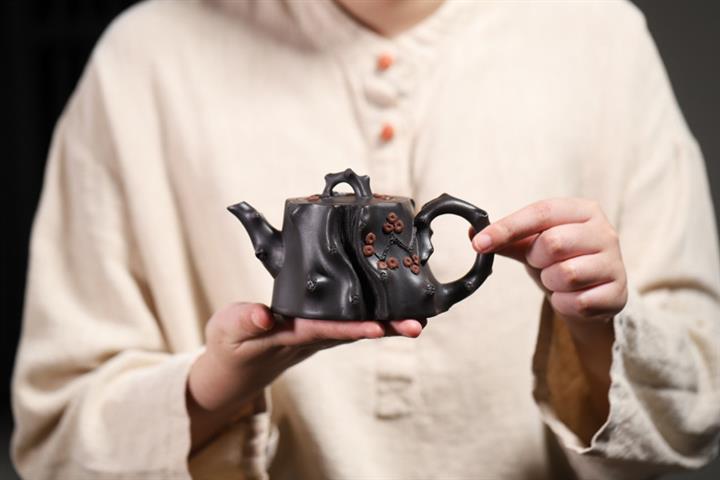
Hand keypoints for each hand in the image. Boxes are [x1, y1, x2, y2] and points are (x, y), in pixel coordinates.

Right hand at [187, 302, 423, 451]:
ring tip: (418, 319)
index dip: (350, 328)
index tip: (377, 327)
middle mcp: (310, 336)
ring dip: (387, 326)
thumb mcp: (227, 330)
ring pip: (356, 329)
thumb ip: (245, 322)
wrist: (237, 368)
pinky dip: (375, 319)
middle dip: (384, 329)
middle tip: (417, 326)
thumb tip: (264, 316)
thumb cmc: (230, 343)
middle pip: (352, 332)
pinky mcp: (321, 331)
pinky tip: (395, 313)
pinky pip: (351, 324)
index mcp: (288, 333)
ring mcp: (318, 336)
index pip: (324, 329)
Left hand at [469, 198, 625, 421]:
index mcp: (583, 210)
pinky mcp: (618, 294)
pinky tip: (570, 297)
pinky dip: (563, 303)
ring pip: (566, 274)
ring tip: (557, 280)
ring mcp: (615, 263)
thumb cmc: (559, 261)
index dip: (507, 227)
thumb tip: (472, 231)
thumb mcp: (532, 244)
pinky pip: (577, 301)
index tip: (479, 243)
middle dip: (537, 258)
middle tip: (541, 263)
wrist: (590, 295)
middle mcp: (605, 232)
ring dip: (551, 282)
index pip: (541, 212)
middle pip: (553, 243)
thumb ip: (506, 238)